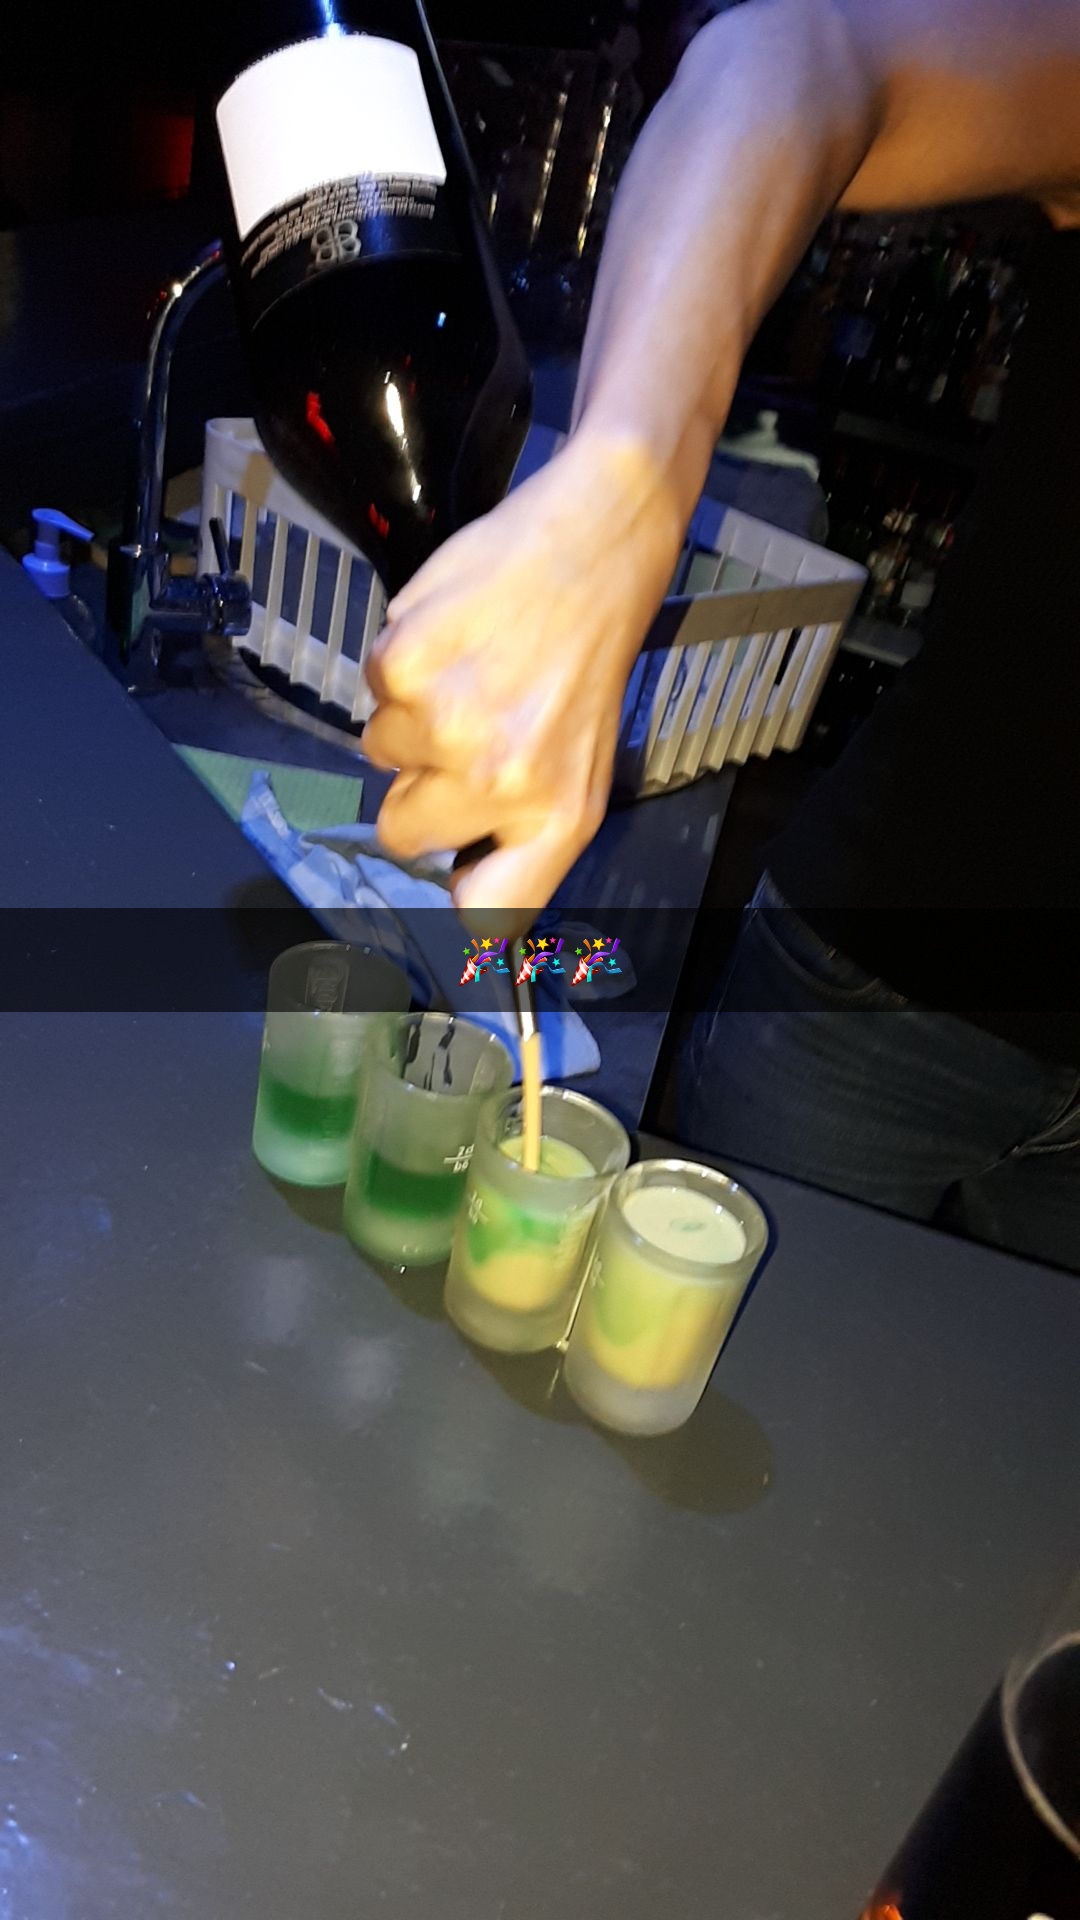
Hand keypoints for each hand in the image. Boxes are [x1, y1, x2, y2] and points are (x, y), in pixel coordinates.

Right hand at [363, 432, 683, 918]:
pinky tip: (454, 637)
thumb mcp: (585, 764)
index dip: (452, 901)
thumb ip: (524, 832)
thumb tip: (459, 888)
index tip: (443, 879)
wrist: (595, 543)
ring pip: (380, 752)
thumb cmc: (587, 651)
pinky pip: (371, 687)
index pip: (485, 911)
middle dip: (418, 786)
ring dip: (412, 716)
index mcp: (558, 816)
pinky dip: (400, 661)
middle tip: (468, 732)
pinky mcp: (406, 666)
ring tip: (473, 673)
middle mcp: (503, 781)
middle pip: (403, 831)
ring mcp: (449, 724)